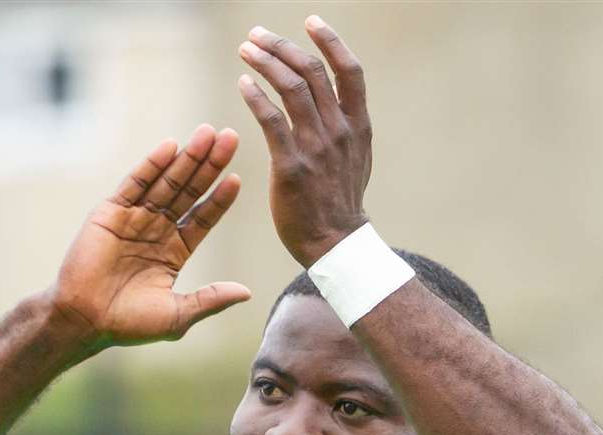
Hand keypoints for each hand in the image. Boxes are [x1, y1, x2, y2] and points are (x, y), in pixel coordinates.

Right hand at [47, 125, 250, 350]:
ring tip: (208, 133)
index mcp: (174, 252)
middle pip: (189, 192)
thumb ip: (211, 299)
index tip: (237, 178)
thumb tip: (247, 293)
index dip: (219, 198)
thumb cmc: (129, 324)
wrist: (85, 320)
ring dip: (187, 157)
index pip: (203, 218)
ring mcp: (134, 219)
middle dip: (209, 166)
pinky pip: (134, 184)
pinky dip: (152, 165)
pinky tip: (170, 146)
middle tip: (230, 138)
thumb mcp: (178, 314)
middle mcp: (157, 230)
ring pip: (166, 182)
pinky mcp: (110, 212)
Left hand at [237, 17, 371, 266]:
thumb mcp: (357, 158)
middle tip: (258, 34)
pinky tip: (243, 83)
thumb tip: (337, 99)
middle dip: (282, 46)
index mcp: (359, 126)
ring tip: (246, 50)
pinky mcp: (291, 166)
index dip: (331, 41)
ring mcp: (316, 147)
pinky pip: (271, 120)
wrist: (336, 243)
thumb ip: (347, 126)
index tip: (311, 21)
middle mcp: (340, 131)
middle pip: (312, 71)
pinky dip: (255, 95)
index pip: (350, 70)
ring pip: (291, 87)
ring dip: (265, 62)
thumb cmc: (341, 201)